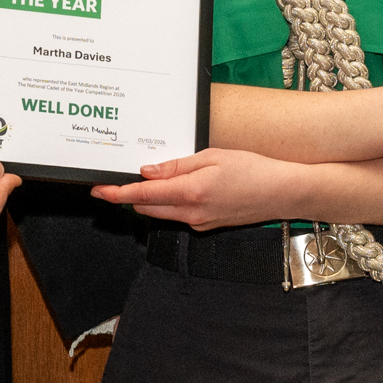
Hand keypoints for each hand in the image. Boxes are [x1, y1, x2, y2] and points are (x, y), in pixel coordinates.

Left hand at [91, 149, 310, 231]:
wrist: (282, 193)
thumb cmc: (253, 170)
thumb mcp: (213, 157)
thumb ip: (176, 166)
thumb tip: (147, 171)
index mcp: (191, 193)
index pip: (144, 195)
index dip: (118, 193)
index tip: (100, 190)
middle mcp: (192, 213)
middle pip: (148, 208)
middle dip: (129, 197)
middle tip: (114, 183)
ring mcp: (200, 223)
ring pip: (162, 213)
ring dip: (150, 200)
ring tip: (146, 182)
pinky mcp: (207, 225)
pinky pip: (179, 215)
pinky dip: (170, 203)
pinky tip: (177, 188)